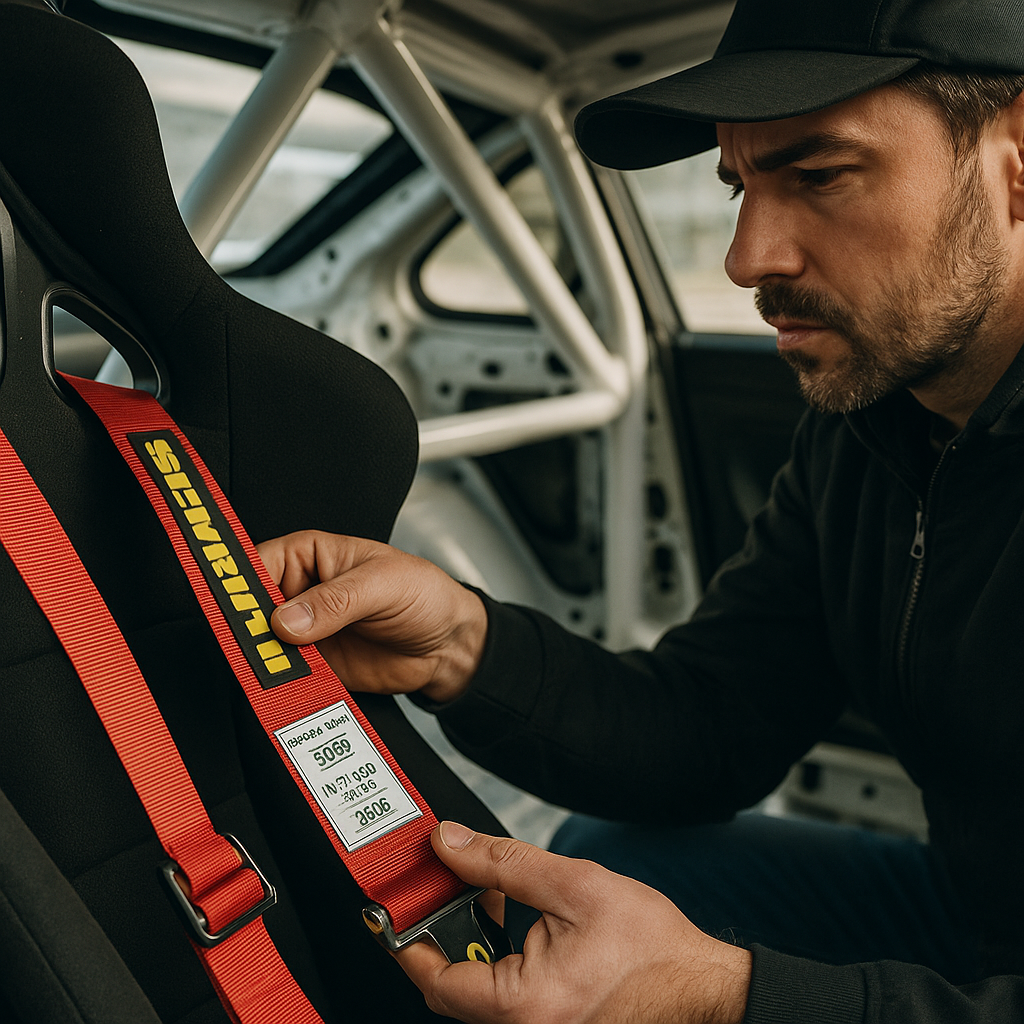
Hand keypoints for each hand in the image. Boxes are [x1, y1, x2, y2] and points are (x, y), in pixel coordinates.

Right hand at [257, 530, 486, 702]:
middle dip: (248, 627)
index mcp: (310, 555)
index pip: (258, 562)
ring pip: (262, 646)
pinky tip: (290, 685)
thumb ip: (335, 601)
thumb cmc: (424, 596)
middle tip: (256, 643)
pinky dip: (281, 685)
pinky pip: (284, 677)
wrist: (449, 646)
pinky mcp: (311, 667)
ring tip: (277, 667)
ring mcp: (302, 632)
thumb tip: (288, 620)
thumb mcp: (383, 585)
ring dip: (263, 660)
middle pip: (251, 608)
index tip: (234, 606)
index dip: (240, 583)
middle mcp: (299, 592)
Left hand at [397, 823, 751, 1023]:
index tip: (392, 911)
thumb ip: (503, 864)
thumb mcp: (574, 886)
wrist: (702, 989)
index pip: (437, 979)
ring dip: (471, 942)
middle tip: (443, 886)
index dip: (407, 941)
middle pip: (452, 988)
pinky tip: (511, 921)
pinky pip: (503, 998)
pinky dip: (496, 959)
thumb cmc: (652, 948)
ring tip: (486, 896)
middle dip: (443, 933)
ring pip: (477, 992)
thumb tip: (450, 844)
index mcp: (523, 1005)